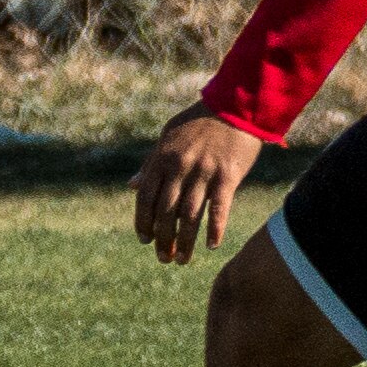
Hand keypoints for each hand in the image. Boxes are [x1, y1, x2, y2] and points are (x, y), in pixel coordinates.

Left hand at [134, 109, 266, 264]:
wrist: (234, 106)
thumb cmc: (199, 122)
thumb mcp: (168, 138)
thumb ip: (150, 163)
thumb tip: (131, 185)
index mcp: (162, 158)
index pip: (145, 197)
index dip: (143, 221)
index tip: (144, 239)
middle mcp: (180, 167)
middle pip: (166, 211)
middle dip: (163, 238)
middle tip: (164, 258)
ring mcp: (204, 172)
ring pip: (190, 214)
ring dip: (185, 240)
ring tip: (182, 260)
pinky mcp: (228, 175)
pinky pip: (219, 207)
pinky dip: (215, 228)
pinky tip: (211, 245)